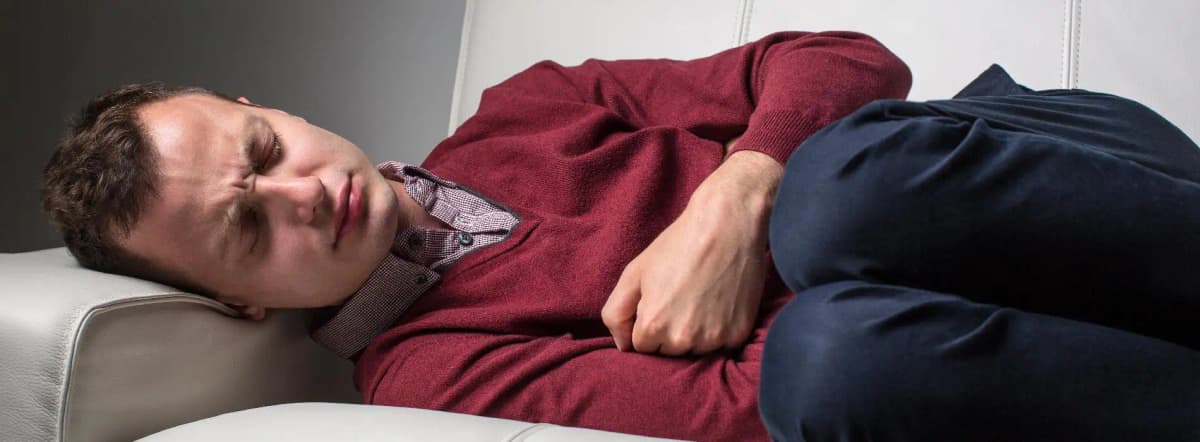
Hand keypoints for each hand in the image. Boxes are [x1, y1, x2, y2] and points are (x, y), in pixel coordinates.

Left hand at [602, 149, 781, 355]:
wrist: (727, 225)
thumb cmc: (677, 246)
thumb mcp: (634, 273)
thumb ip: (616, 314)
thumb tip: (622, 346)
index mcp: (652, 326)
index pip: (641, 346)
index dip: (648, 321)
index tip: (660, 299)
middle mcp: (682, 339)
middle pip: (668, 352)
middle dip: (669, 331)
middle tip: (681, 296)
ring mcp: (713, 339)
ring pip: (694, 351)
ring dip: (694, 333)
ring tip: (700, 298)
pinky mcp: (737, 335)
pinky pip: (720, 345)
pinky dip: (718, 329)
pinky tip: (718, 302)